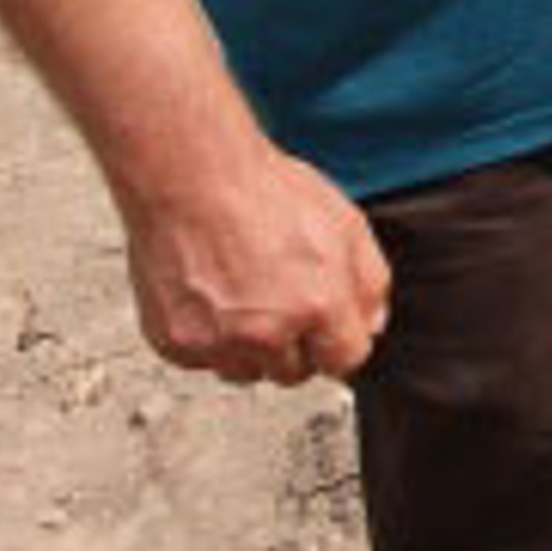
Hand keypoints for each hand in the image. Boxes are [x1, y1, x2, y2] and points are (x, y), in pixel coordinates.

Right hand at [120, 145, 391, 386]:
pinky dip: (209, 337)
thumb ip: (370, 282)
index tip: (323, 322)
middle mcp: (269, 332)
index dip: (336, 338)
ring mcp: (219, 342)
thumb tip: (373, 324)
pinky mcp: (178, 344)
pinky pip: (204, 360)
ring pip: (246, 371)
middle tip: (276, 296)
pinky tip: (210, 294)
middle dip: (293, 343)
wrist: (188, 178)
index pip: (345, 361)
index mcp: (318, 304)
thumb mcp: (344, 221)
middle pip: (294, 372)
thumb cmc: (260, 190)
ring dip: (250, 346)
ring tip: (241, 292)